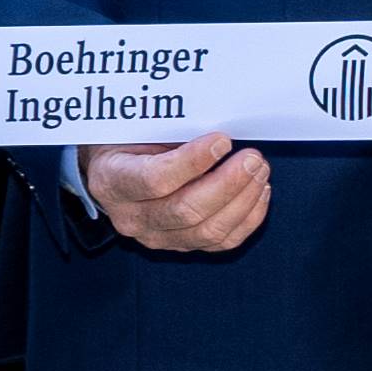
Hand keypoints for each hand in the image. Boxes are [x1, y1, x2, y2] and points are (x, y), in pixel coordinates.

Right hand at [82, 136, 273, 255]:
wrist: (115, 170)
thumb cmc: (129, 140)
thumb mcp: (137, 126)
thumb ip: (169, 128)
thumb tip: (216, 124)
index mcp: (112, 182)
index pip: (154, 180)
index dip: (192, 162)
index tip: (222, 140)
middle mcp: (131, 217)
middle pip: (186, 210)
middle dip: (228, 183)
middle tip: (252, 157)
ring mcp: (156, 237)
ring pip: (208, 230)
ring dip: (243, 200)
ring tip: (259, 171)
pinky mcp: (181, 246)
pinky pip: (222, 241)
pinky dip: (248, 217)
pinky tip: (259, 191)